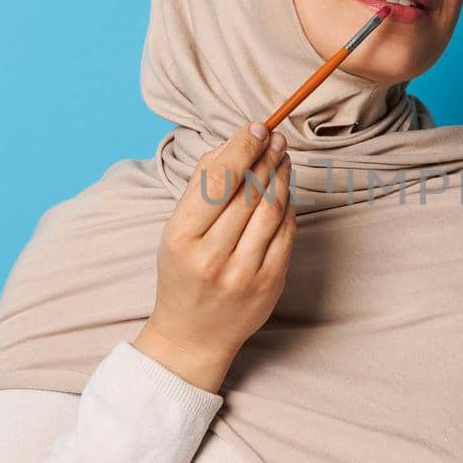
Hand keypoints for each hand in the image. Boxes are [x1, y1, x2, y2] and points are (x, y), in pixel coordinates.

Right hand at [133, 121, 296, 392]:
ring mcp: (244, 273)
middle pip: (247, 193)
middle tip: (276, 136)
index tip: (256, 128)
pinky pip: (285, 234)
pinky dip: (287, 207)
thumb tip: (232, 144)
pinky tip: (285, 189)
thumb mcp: (176, 231)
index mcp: (181, 239)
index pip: (217, 181)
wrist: (193, 335)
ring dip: (280, 177)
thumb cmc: (183, 273)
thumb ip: (200, 187)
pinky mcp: (270, 284)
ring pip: (271, 210)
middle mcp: (212, 257)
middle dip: (264, 157)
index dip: (241, 149)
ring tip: (282, 156)